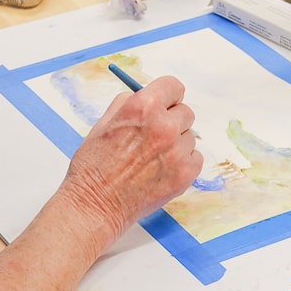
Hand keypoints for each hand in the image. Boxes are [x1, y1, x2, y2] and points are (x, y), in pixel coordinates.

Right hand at [63, 78, 200, 239]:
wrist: (96, 204)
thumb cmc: (94, 165)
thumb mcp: (104, 122)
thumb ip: (129, 104)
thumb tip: (145, 95)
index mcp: (143, 107)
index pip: (174, 87)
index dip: (167, 96)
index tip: (165, 103)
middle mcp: (164, 126)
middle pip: (185, 112)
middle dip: (172, 120)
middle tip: (154, 135)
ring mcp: (177, 151)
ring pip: (189, 137)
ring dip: (176, 143)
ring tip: (152, 157)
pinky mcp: (185, 174)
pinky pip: (195, 158)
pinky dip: (183, 162)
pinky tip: (161, 169)